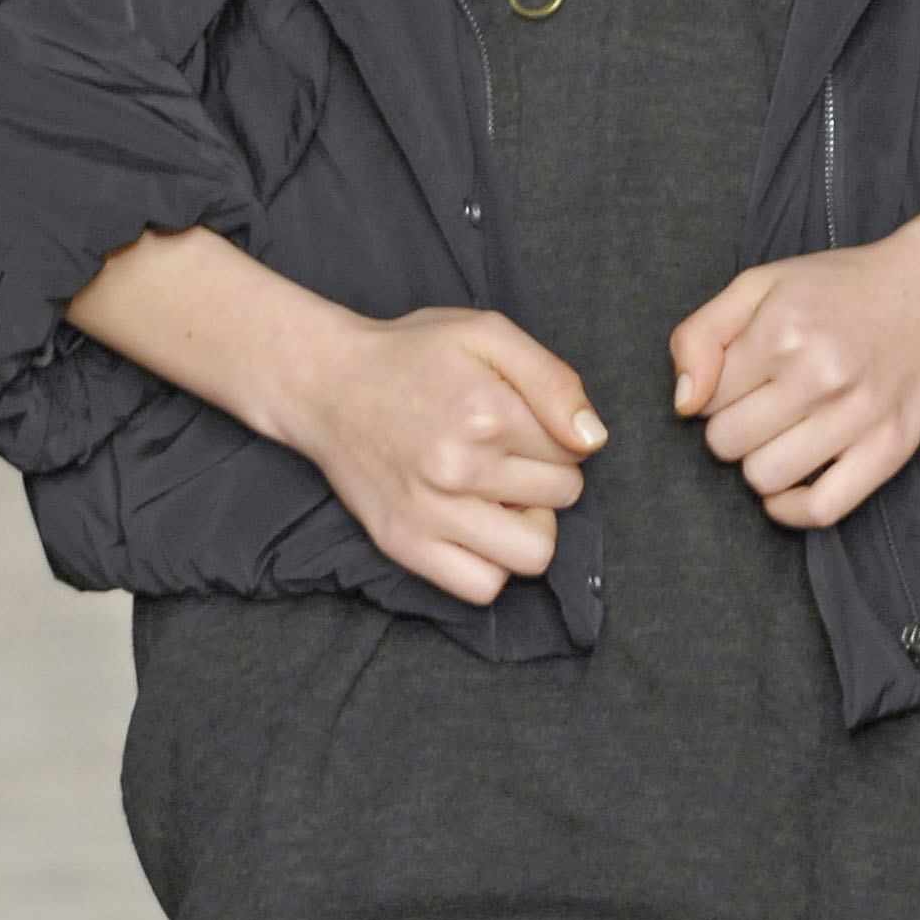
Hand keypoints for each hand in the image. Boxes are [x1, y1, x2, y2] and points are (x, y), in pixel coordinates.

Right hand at [286, 304, 605, 607]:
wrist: (327, 384)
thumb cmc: (412, 354)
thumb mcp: (487, 333)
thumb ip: (552, 379)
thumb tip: (593, 440)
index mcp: (487, 412)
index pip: (576, 451)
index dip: (560, 434)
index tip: (526, 421)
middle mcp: (460, 469)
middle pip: (562, 498)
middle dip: (548, 474)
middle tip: (509, 452)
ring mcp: (430, 514)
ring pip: (534, 553)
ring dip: (530, 524)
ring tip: (501, 494)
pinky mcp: (405, 546)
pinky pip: (483, 586)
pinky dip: (492, 563)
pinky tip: (477, 526)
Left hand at [670, 220, 919, 529]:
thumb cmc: (839, 288)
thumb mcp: (759, 284)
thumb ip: (701, 335)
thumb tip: (683, 404)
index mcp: (781, 331)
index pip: (705, 400)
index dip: (712, 392)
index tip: (738, 380)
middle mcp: (820, 374)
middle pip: (727, 443)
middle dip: (730, 428)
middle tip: (759, 405)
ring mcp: (859, 415)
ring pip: (764, 477)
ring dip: (759, 462)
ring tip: (779, 433)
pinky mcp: (890, 448)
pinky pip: (822, 509)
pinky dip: (790, 509)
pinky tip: (787, 487)